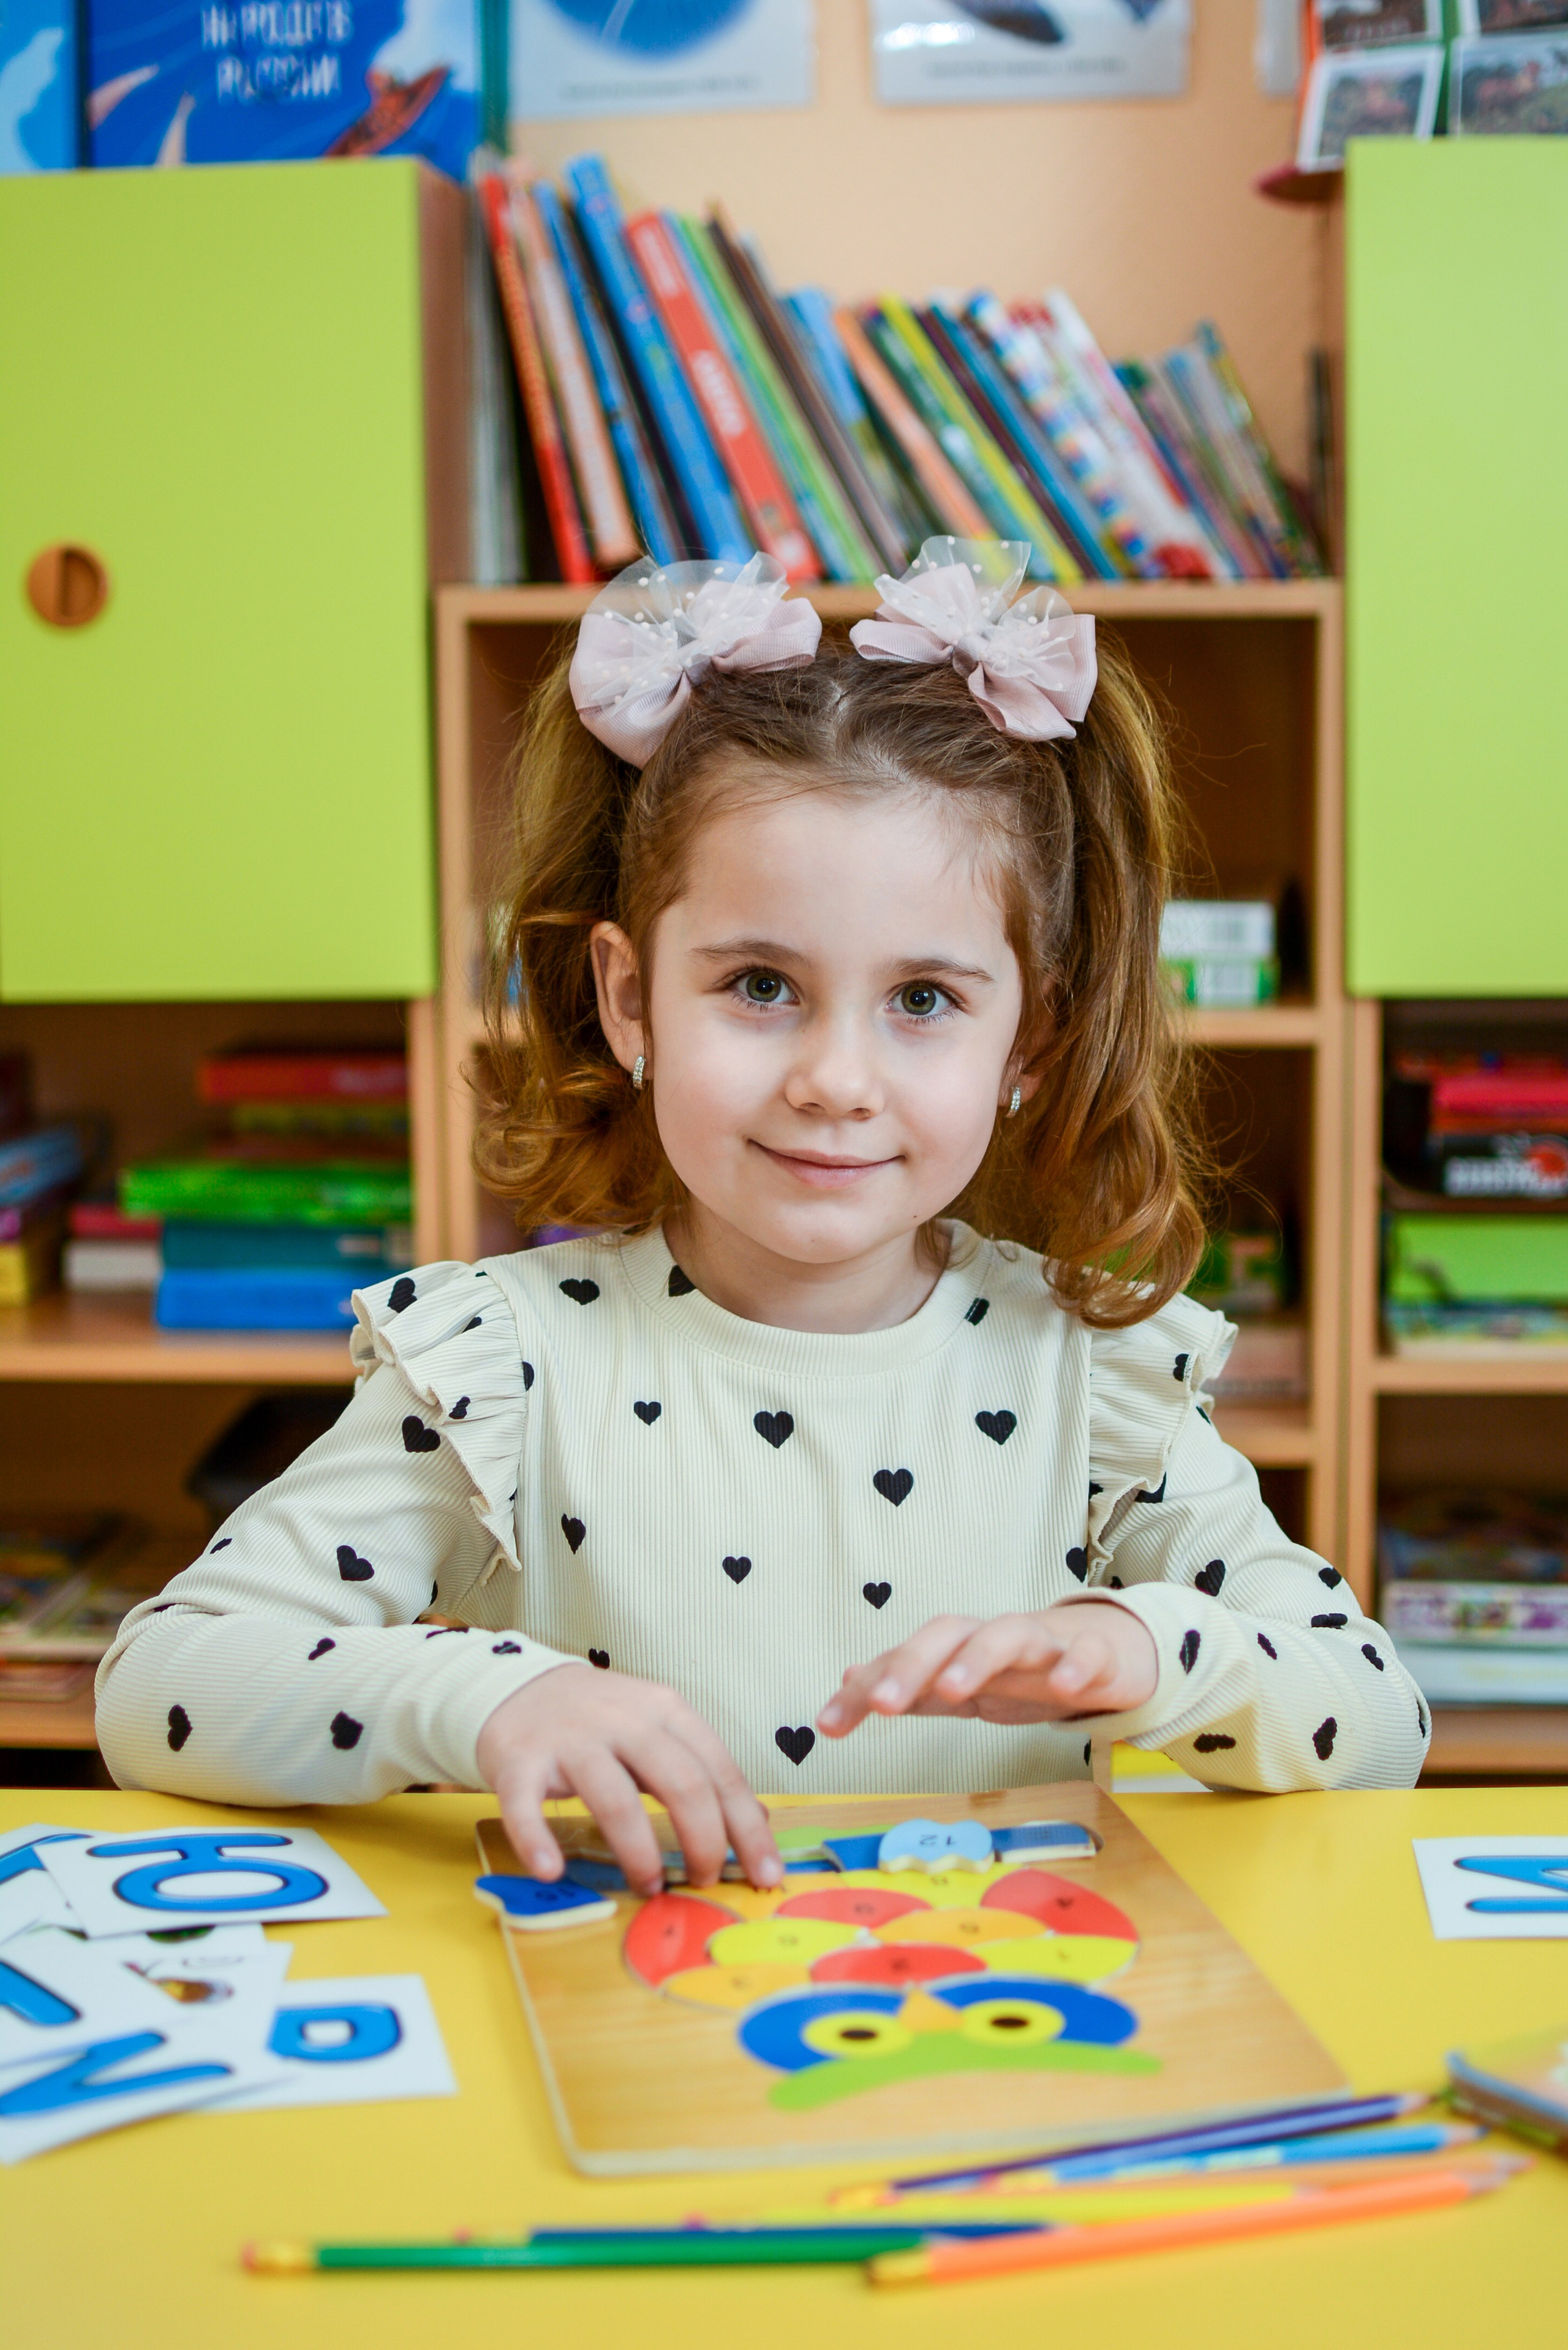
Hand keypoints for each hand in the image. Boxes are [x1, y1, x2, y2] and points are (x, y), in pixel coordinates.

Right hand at [475, 1664, 781, 1897]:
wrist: (519, 1686)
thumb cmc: (599, 1719)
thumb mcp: (659, 1729)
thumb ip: (703, 1770)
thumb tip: (757, 1820)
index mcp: (666, 1711)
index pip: (720, 1771)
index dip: (747, 1827)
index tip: (766, 1874)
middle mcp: (624, 1720)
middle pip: (680, 1783)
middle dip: (703, 1841)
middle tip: (705, 1880)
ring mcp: (571, 1739)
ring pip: (616, 1799)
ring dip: (639, 1852)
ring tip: (649, 1886)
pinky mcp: (520, 1760)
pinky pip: (527, 1805)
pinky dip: (538, 1840)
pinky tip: (551, 1869)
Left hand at [816, 1604, 1158, 1736]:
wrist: (1101, 1652)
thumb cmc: (1019, 1671)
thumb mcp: (961, 1684)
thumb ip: (909, 1684)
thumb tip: (849, 1677)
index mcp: (957, 1648)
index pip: (903, 1657)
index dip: (864, 1687)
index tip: (827, 1724)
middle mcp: (993, 1638)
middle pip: (947, 1633)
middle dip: (911, 1665)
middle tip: (882, 1704)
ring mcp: (1044, 1644)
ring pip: (1008, 1634)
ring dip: (977, 1658)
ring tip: (952, 1689)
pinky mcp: (1094, 1656)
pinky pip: (1087, 1654)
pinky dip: (1076, 1665)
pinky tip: (1065, 1688)